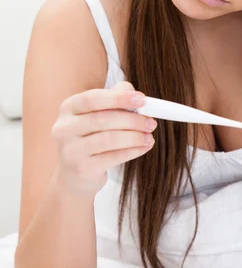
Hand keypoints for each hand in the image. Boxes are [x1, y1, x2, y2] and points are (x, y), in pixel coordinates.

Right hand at [51, 81, 157, 195]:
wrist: (74, 175)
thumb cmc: (91, 137)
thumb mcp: (98, 115)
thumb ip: (115, 99)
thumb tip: (135, 93)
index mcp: (69, 108)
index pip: (93, 98)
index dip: (119, 98)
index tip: (142, 99)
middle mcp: (64, 128)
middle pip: (103, 119)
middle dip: (132, 120)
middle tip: (151, 123)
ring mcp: (70, 150)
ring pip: (109, 139)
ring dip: (135, 137)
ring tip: (149, 137)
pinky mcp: (81, 169)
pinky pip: (113, 157)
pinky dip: (133, 151)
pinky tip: (144, 147)